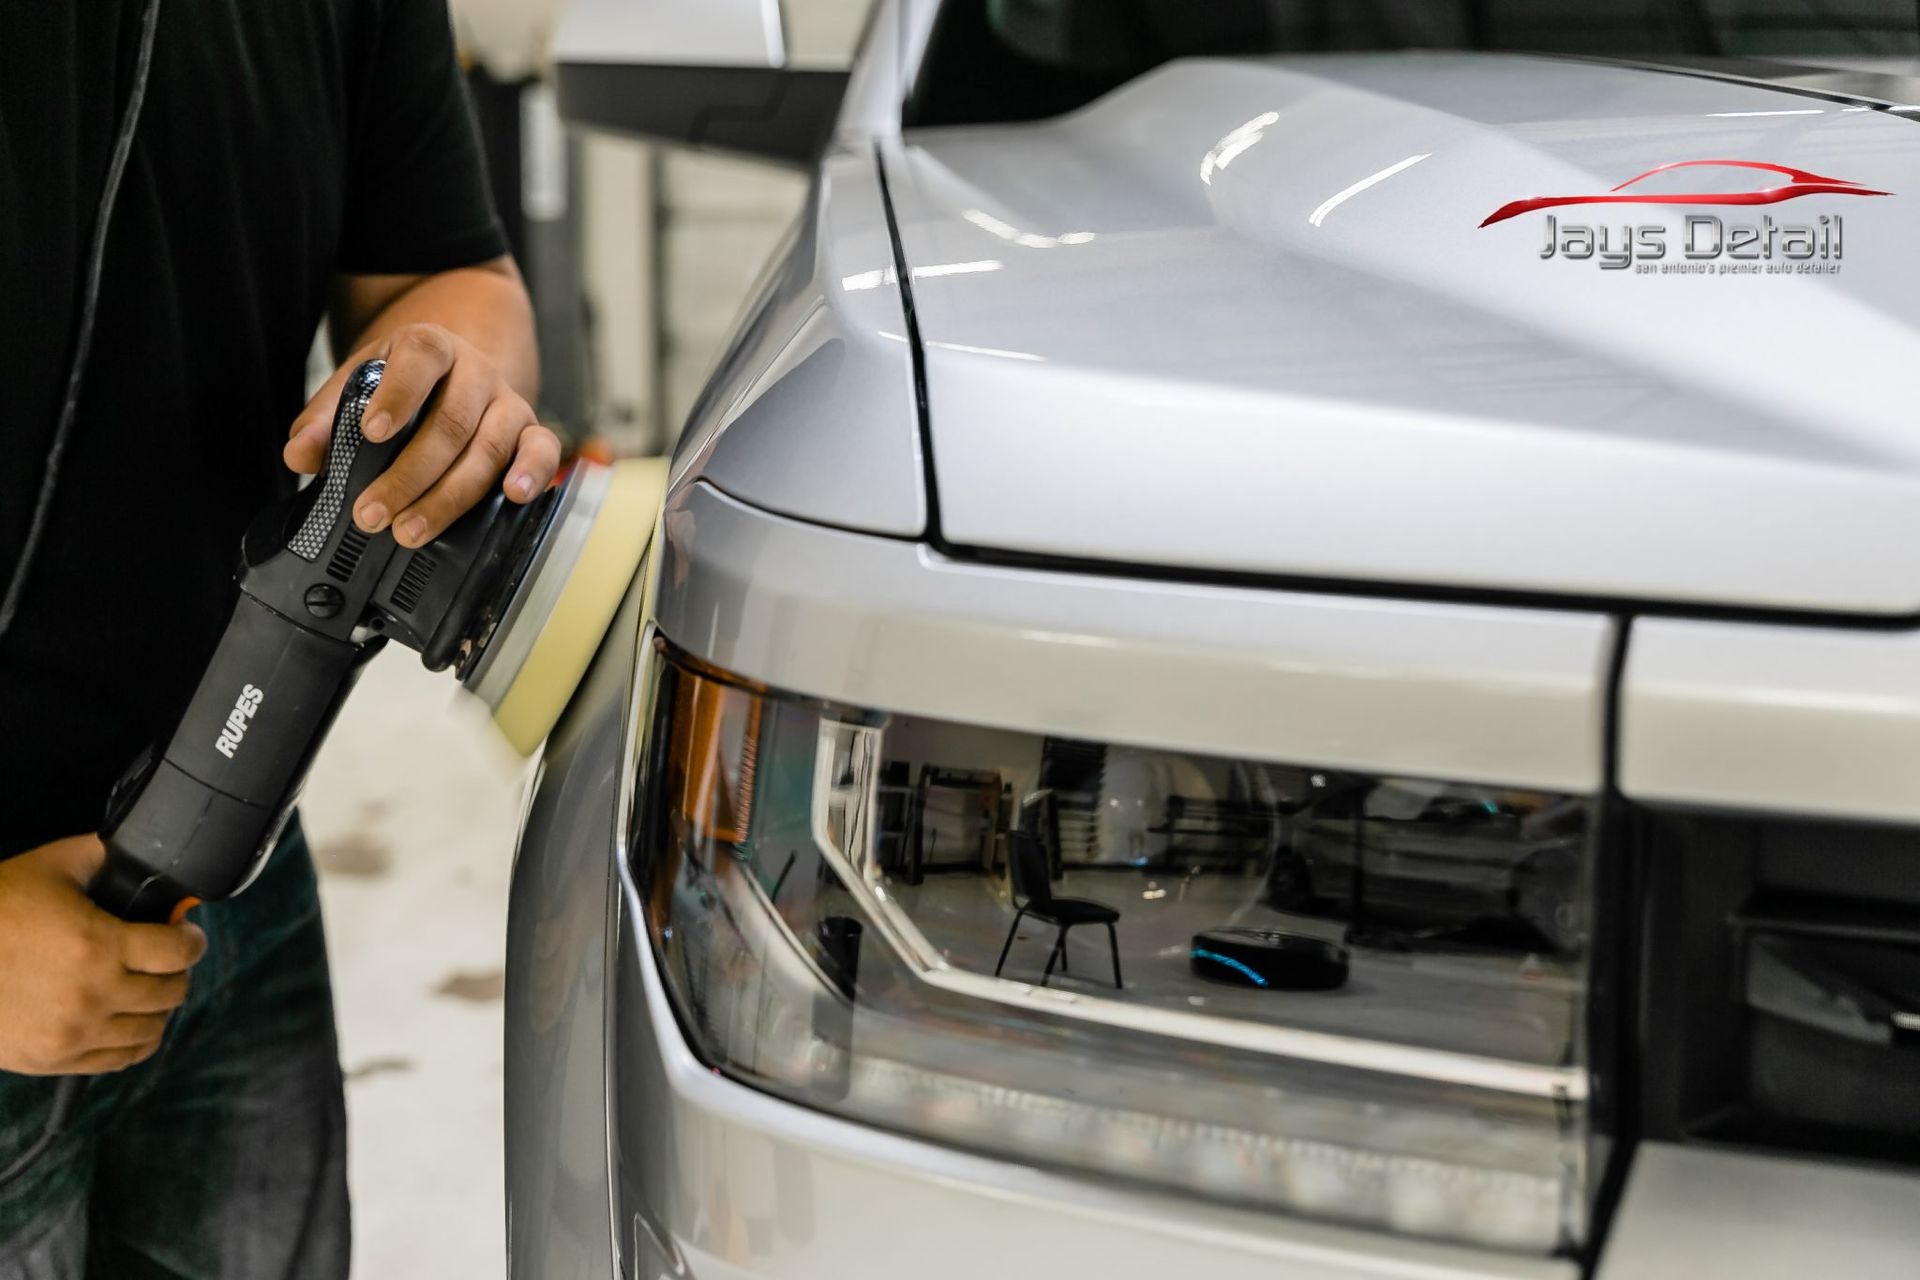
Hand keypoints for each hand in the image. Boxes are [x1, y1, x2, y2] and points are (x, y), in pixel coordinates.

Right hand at [0, 837, 206, 1075]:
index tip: (188, 935)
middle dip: (177, 971)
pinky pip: (117, 1061)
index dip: (191, 940)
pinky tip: (128, 1021)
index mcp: (97, 944)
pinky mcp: (52, 1060)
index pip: (178, 951)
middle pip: (171, 992)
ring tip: (148, 989)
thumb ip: (104, 856)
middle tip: (167, 959)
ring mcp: (72, 1033)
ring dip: (158, 1008)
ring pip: (151, 1032)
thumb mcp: (51, 866)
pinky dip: (133, 1042)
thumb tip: (140, 851)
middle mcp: (92, 994)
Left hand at [284, 323, 561, 548]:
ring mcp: (508, 402)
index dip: (399, 395)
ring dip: (450, 496)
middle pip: (451, 422)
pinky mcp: (533, 431)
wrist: (457, 370)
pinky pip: (544, 451)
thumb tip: (300, 456)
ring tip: (411, 530)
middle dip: (410, 475)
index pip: (420, 358)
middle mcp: (476, 371)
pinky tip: (513, 497)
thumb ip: (326, 418)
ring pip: (489, 448)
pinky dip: (533, 473)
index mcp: (429, 346)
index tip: (372, 432)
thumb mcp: (359, 385)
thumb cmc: (403, 384)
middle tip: (372, 513)